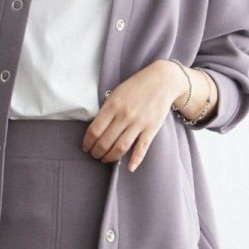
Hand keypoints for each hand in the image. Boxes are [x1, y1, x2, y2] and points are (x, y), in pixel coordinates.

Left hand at [81, 60, 203, 169]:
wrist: (162, 80)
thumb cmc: (136, 86)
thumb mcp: (116, 93)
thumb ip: (106, 110)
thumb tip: (95, 129)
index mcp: (112, 105)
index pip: (94, 131)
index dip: (87, 143)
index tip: (86, 147)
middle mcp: (124, 115)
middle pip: (105, 142)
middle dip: (96, 152)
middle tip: (94, 155)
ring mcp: (139, 123)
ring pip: (120, 147)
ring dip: (110, 157)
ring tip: (105, 159)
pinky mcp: (151, 128)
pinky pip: (142, 148)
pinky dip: (135, 160)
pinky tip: (129, 168)